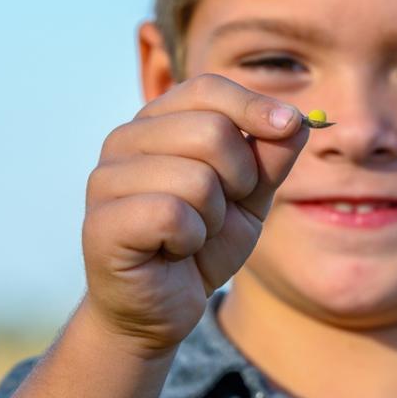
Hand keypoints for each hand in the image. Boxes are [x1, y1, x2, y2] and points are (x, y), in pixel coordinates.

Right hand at [81, 73, 307, 353]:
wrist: (163, 308)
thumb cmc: (203, 243)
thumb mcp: (250, 196)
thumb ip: (270, 156)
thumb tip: (294, 120)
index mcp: (158, 122)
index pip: (208, 89)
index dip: (254, 106)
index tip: (290, 125)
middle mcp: (125, 140)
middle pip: (211, 131)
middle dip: (240, 177)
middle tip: (221, 210)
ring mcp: (106, 179)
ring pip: (197, 178)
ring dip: (213, 217)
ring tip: (193, 235)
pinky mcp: (102, 222)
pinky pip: (172, 215)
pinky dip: (190, 240)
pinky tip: (174, 251)